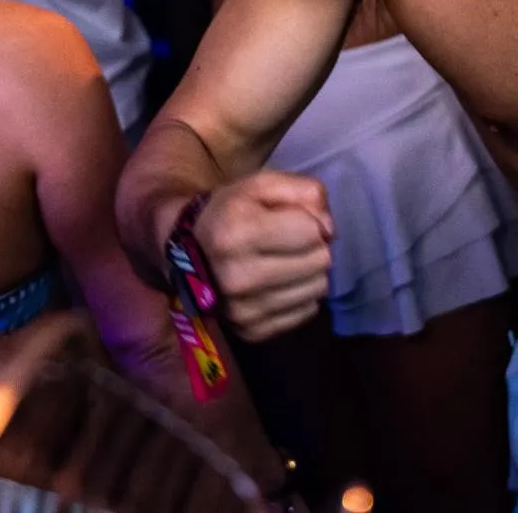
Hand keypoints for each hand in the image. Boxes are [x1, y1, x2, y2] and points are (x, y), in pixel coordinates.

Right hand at [188, 171, 333, 341]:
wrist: (187, 252)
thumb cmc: (232, 211)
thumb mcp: (263, 184)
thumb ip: (306, 192)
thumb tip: (330, 231)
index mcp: (236, 233)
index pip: (312, 231)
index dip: (310, 221)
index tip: (293, 221)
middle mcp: (237, 277)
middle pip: (320, 261)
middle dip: (314, 247)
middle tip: (293, 243)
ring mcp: (243, 311)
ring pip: (318, 289)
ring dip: (310, 272)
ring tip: (287, 262)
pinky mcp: (252, 332)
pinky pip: (307, 312)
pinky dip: (301, 296)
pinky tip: (281, 283)